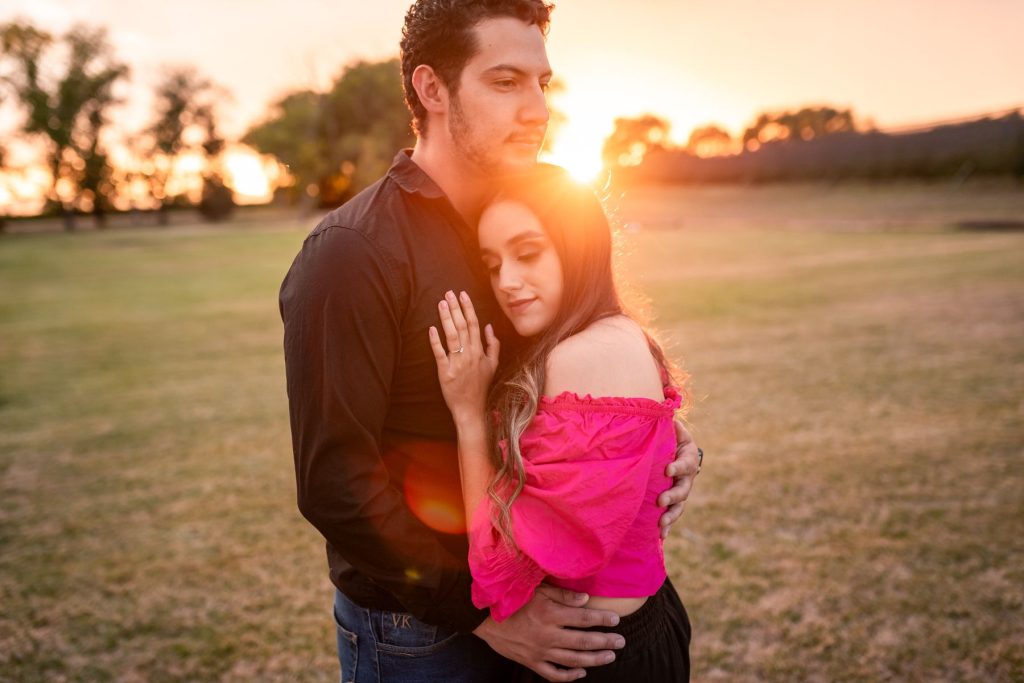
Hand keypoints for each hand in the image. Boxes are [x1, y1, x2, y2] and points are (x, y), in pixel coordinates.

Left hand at [428, 290, 499, 422]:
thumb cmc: (481, 387)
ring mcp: (457, 363)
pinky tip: (431, 329)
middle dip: (455, 308)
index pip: (474, 325)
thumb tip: (489, 327)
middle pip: (462, 326)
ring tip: (441, 304)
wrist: (472, 409)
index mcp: (480, 352)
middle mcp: (469, 355)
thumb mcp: (493, 365)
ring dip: (446, 319)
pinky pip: (440, 354)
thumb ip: (494, 345)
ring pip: (451, 336)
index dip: (468, 308)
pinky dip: (435, 341)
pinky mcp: (445, 372)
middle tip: (448, 293)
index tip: (462, 295)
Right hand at [473, 583, 624, 681]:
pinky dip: (570, 675)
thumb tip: (586, 600)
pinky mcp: (532, 662)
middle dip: (605, 642)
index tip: (616, 620)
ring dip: (594, 659)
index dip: (602, 619)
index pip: (583, 618)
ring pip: (573, 660)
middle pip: (583, 641)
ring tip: (610, 656)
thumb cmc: (512, 599)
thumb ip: (563, 596)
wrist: (484, 618)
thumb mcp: (537, 590)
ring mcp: (540, 652)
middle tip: (621, 641)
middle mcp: (547, 635)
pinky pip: (554, 674)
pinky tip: (582, 672)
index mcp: (549, 614)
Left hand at [658, 418, 699, 538]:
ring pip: (679, 506)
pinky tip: (659, 537)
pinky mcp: (673, 501)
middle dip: (673, 496)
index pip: (686, 463)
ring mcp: (681, 491)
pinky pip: (671, 515)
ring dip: (670, 516)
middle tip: (661, 500)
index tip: (667, 469)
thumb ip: (668, 422)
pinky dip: (666, 526)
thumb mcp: (673, 427)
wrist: (677, 449)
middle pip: (684, 489)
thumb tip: (662, 409)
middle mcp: (687, 477)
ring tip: (661, 525)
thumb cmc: (671, 436)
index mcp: (688, 457)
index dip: (678, 466)